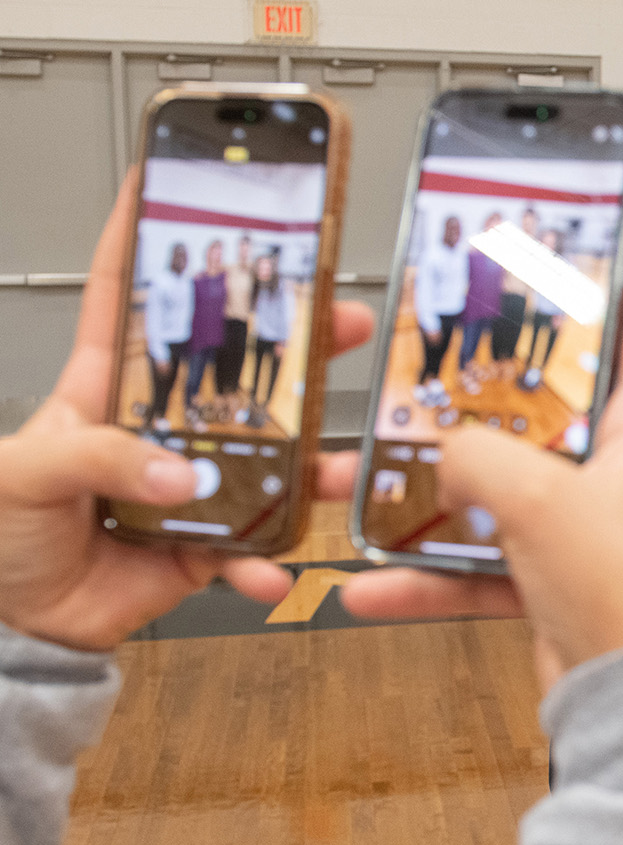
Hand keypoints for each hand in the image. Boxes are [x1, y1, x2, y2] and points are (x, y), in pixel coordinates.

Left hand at [0, 172, 374, 651]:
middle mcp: (154, 432)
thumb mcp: (22, 475)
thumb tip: (174, 469)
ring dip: (312, 468)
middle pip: (232, 371)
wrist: (15, 626)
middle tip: (339, 317)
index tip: (174, 188)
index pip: (124, 302)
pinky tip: (267, 570)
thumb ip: (97, 459)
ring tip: (339, 470)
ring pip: (267, 462)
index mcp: (101, 394)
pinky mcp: (203, 548)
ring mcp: (186, 487)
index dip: (143, 242)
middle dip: (288, 341)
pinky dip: (263, 565)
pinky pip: (251, 550)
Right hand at [326, 266, 622, 693]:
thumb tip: (442, 455)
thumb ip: (476, 457)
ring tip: (369, 475)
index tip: (574, 244)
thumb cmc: (620, 592)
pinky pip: (480, 567)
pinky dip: (429, 577)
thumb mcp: (537, 499)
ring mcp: (586, 529)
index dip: (615, 281)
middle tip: (435, 352)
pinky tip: (368, 584)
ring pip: (501, 490)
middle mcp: (620, 473)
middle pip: (554, 406)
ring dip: (436, 492)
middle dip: (488, 386)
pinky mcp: (555, 582)